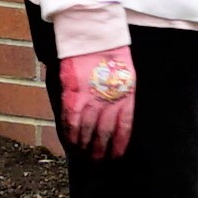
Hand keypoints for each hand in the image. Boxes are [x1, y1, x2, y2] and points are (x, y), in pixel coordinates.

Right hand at [57, 45, 137, 159]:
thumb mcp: (126, 75)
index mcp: (126, 97)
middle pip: (104, 135)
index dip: (118, 145)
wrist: (94, 35)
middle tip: (97, 163)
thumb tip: (117, 115)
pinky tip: (70, 145)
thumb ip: (122, 96)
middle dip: (100, 152)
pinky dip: (70, 136)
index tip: (115, 157)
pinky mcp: (73, 96)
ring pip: (87, 133)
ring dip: (84, 148)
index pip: (124, 128)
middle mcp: (109, 102)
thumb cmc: (111, 52)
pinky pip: (71, 123)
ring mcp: (90, 100)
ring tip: (83, 158)